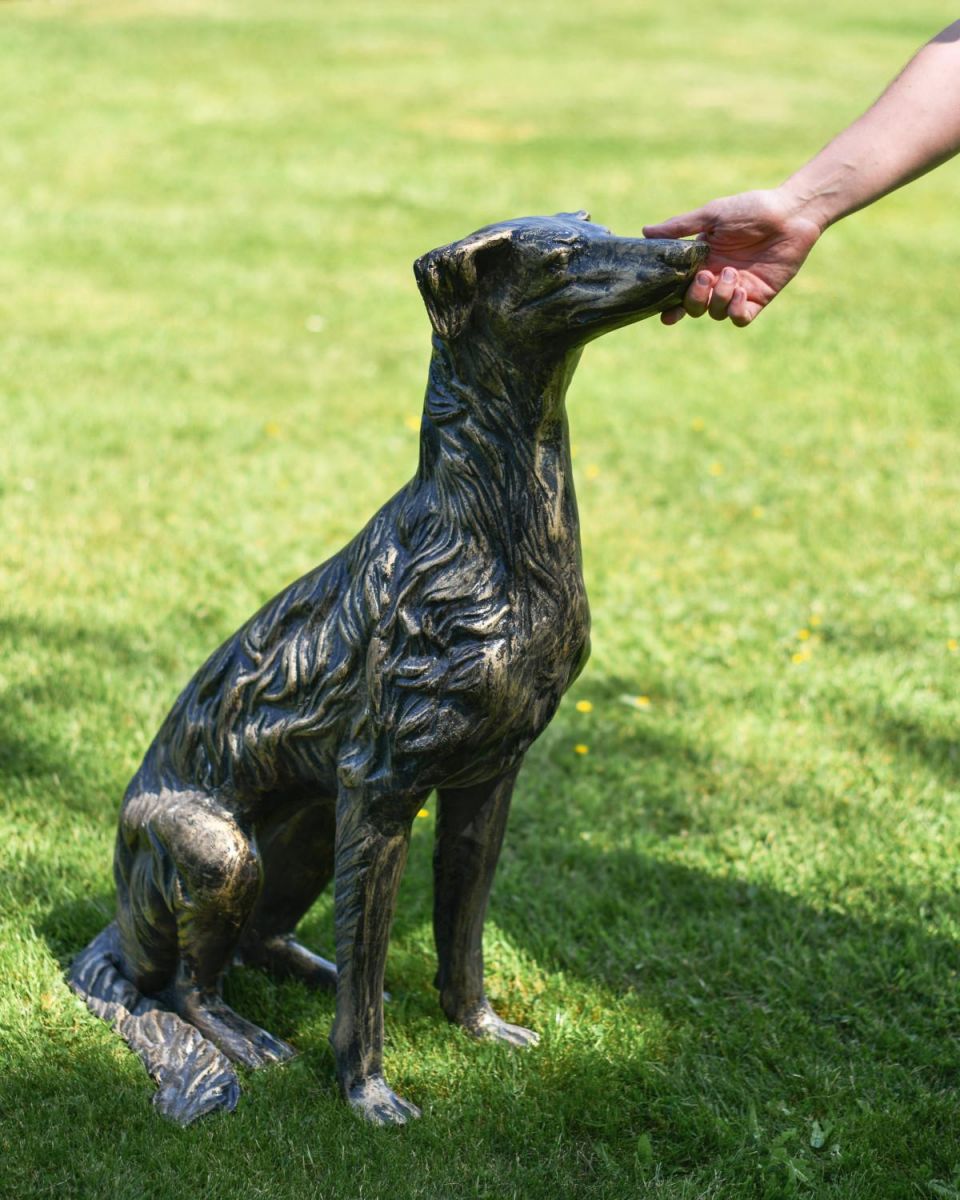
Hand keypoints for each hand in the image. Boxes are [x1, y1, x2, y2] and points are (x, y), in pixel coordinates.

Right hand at [643, 187, 822, 326]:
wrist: (790, 214)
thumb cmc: (751, 209)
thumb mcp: (711, 215)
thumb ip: (679, 227)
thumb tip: (645, 232)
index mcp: (701, 263)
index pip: (679, 292)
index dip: (669, 307)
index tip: (665, 313)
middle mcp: (716, 280)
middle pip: (693, 307)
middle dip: (694, 298)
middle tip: (705, 277)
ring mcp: (737, 291)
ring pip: (715, 313)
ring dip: (719, 297)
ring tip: (732, 273)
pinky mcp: (758, 298)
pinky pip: (740, 318)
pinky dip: (736, 311)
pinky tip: (742, 291)